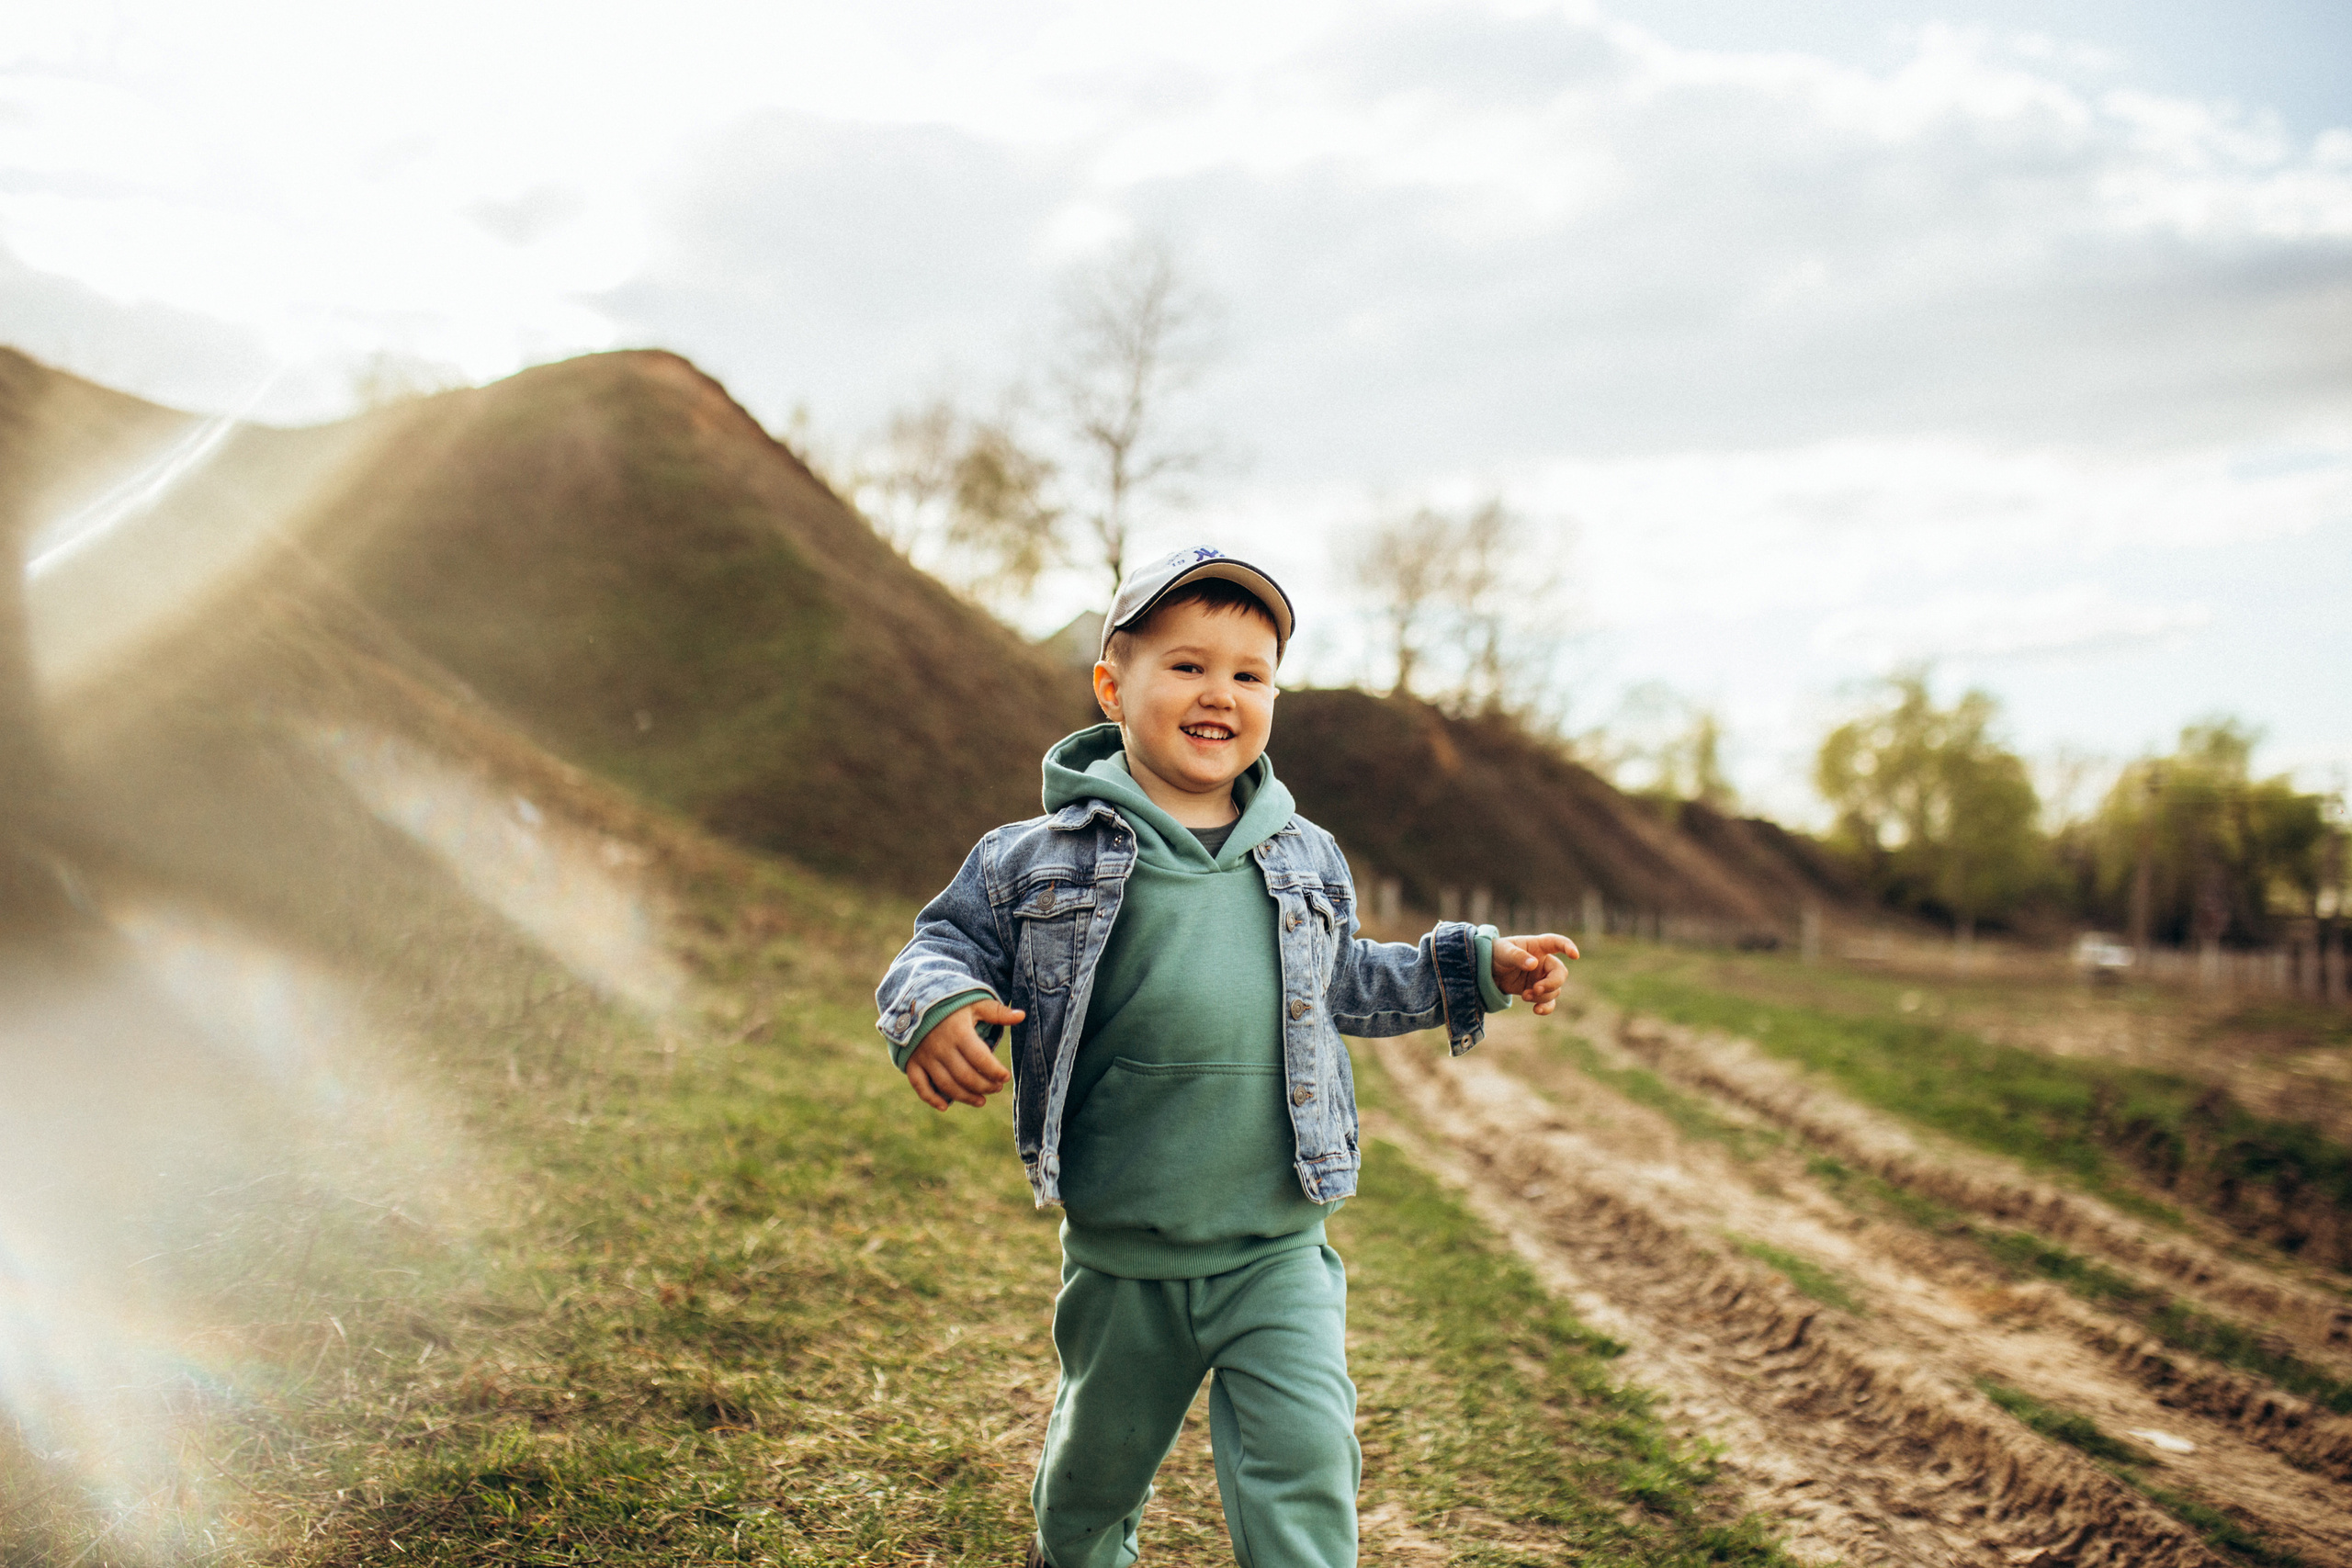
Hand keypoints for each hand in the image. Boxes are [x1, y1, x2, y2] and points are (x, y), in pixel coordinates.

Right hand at [905, 998, 1022, 1109]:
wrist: (916, 1001)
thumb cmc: (952, 1003)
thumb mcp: (975, 1003)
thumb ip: (997, 1012)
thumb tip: (1022, 1016)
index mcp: (959, 1032)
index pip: (981, 1059)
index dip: (995, 1072)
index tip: (1006, 1077)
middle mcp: (941, 1047)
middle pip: (965, 1076)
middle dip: (984, 1086)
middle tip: (996, 1088)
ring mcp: (925, 1056)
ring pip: (946, 1084)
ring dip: (965, 1097)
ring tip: (981, 1101)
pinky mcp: (913, 1062)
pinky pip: (920, 1085)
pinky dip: (931, 1098)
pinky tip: (945, 1106)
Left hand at [1493, 933, 1578, 1014]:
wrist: (1487, 971)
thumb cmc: (1497, 954)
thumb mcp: (1503, 952)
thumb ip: (1517, 956)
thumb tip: (1534, 964)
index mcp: (1538, 946)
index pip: (1556, 943)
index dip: (1568, 947)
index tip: (1575, 955)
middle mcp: (1544, 962)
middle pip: (1560, 973)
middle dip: (1552, 983)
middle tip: (1536, 989)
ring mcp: (1542, 978)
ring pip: (1555, 990)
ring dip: (1542, 996)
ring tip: (1524, 996)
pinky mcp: (1537, 992)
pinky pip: (1549, 1002)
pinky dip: (1546, 1007)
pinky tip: (1536, 1010)